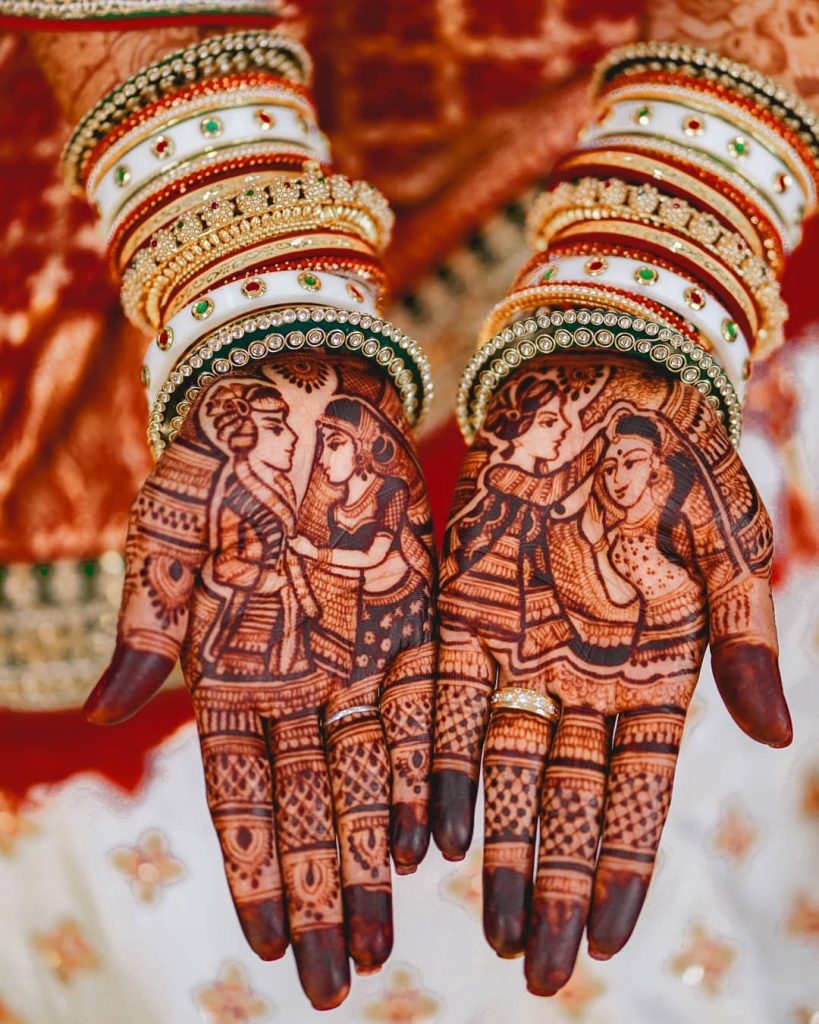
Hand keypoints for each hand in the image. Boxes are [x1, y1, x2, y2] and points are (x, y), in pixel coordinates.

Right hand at [84, 353, 435, 1009]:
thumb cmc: (222, 453)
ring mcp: (361, 653)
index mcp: (234, 667)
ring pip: (368, 774)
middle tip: (340, 981)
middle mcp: (301, 676)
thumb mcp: (172, 533)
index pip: (242, 790)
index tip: (268, 945)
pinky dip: (426, 772)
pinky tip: (433, 838)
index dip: (256, 867)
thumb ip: (148, 619)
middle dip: (321, 891)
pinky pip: (425, 709)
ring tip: (382, 936)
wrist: (301, 389)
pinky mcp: (418, 618)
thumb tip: (107, 707)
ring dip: (373, 856)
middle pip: (311, 802)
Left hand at [430, 356, 790, 993]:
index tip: (602, 938)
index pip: (638, 792)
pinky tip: (423, 827)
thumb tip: (776, 737)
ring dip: (493, 844)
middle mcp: (584, 676)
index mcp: (654, 670)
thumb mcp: (727, 542)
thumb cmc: (676, 457)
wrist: (596, 388)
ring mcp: (521, 649)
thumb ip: (741, 634)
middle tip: (534, 967)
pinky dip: (438, 762)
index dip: (621, 865)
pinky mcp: (463, 612)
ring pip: (503, 767)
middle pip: (566, 798)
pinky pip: (446, 700)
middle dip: (551, 883)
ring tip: (482, 923)